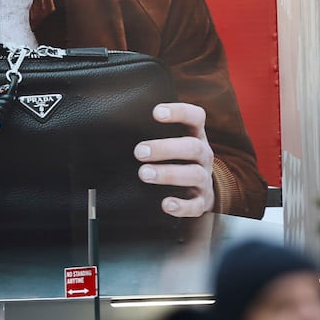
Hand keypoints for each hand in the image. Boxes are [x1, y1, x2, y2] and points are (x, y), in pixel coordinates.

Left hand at [136, 102, 215, 217]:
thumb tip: (115, 130)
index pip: (195, 117)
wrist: (199, 190)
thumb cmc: (175, 160)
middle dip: (165, 148)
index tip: (156, 112)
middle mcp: (203, 155)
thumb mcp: (170, 143)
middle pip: (192, 147)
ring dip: (168, 174)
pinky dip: (181, 206)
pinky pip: (196, 205)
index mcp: (195, 136)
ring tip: (144, 173)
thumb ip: (152, 133)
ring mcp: (204, 179)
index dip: (180, 112)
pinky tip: (166, 204)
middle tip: (139, 151)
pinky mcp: (202, 201)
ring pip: (194, 174)